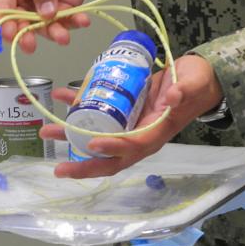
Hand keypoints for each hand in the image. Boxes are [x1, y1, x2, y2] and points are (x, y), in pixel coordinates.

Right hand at [0, 0, 95, 52]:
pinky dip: (74, 23)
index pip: (2, 9)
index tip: (11, 34)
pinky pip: (66, 22)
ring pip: (45, 28)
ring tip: (63, 37)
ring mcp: (42, 10)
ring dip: (54, 33)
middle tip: (30, 45)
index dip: (4, 24)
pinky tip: (82, 20)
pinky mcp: (61, 12)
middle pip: (21, 25)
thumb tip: (45, 12)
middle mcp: (22, 3)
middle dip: (26, 36)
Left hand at [40, 55, 224, 177]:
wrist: (197, 78)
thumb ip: (184, 90)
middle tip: (58, 168)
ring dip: (71, 136)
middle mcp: (138, 136)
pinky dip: (78, 107)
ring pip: (96, 138)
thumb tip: (173, 96)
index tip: (93, 144)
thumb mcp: (193, 84)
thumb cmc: (197, 83)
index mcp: (155, 135)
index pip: (132, 148)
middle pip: (108, 158)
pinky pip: (97, 115)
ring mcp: (128, 126)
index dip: (113, 149)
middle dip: (83, 164)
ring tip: (47, 130)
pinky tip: (62, 97)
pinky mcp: (121, 112)